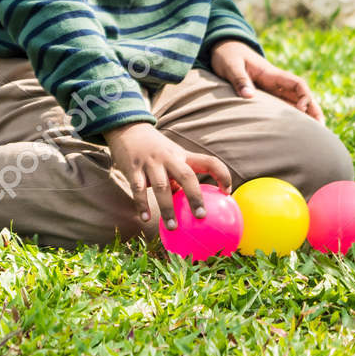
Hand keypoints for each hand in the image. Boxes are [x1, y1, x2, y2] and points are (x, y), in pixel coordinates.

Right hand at [104, 121, 229, 229]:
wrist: (127, 129)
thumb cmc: (155, 149)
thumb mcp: (171, 157)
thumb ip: (179, 179)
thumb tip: (189, 206)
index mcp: (183, 155)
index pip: (209, 162)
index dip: (222, 175)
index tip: (227, 192)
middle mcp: (168, 158)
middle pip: (186, 176)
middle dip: (195, 196)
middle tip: (201, 216)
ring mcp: (150, 163)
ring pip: (161, 186)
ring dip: (167, 208)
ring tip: (172, 226)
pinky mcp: (133, 169)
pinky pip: (138, 190)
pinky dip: (142, 205)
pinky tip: (145, 218)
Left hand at [209, 40, 323, 122]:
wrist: (223, 49)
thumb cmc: (227, 56)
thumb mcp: (231, 66)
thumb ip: (239, 79)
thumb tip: (249, 96)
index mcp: (272, 74)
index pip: (297, 84)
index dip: (304, 96)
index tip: (301, 109)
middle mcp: (276, 82)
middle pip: (301, 96)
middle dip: (313, 110)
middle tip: (321, 128)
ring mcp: (271, 89)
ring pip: (294, 102)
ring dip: (304, 115)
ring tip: (313, 134)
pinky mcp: (264, 95)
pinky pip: (281, 105)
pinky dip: (290, 116)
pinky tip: (293, 128)